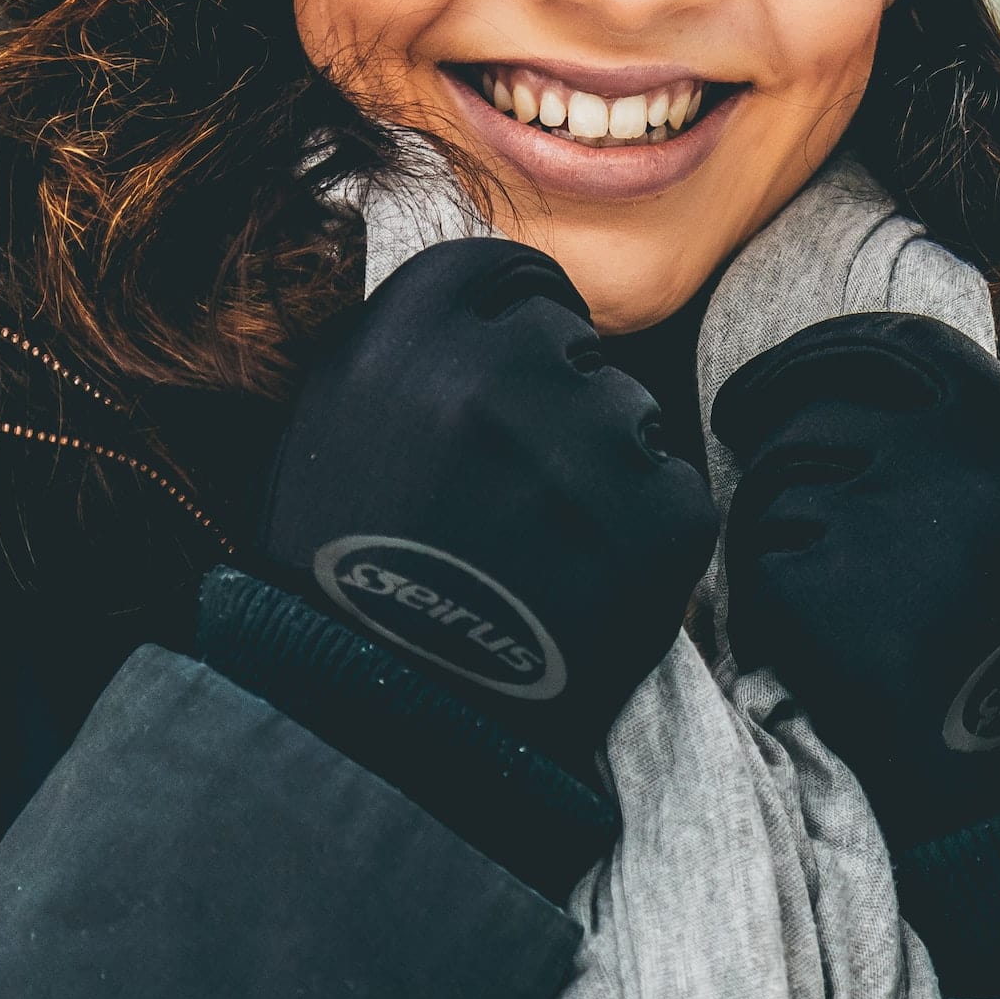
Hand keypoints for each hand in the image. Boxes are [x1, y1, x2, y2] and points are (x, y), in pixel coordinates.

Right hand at [259, 238, 717, 773]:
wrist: (385, 727)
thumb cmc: (339, 580)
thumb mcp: (327, 423)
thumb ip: (404, 346)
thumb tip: (488, 308)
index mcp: (407, 335)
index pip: (505, 271)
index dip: (514, 315)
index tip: (513, 359)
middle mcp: (502, 373)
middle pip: (570, 343)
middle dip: (552, 397)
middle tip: (514, 483)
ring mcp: (589, 445)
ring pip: (630, 412)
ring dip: (599, 461)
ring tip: (542, 544)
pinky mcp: (662, 519)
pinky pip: (673, 486)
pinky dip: (642, 527)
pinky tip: (583, 579)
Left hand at [713, 311, 999, 842]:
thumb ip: (998, 443)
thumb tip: (894, 390)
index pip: (904, 346)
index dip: (831, 351)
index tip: (789, 377)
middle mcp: (965, 474)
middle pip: (825, 399)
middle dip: (772, 406)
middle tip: (738, 424)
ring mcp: (892, 531)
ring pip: (780, 478)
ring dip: (776, 517)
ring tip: (823, 583)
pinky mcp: (825, 598)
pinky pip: (759, 557)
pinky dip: (767, 588)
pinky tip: (815, 638)